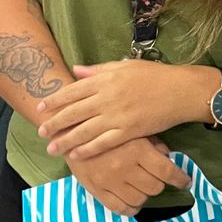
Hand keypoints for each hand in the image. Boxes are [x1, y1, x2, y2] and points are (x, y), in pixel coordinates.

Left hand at [38, 61, 216, 158]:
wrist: (180, 91)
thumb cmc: (154, 76)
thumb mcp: (125, 66)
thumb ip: (98, 70)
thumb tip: (75, 71)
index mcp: (105, 79)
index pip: (72, 91)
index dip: (54, 101)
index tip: (40, 108)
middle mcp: (107, 97)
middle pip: (73, 113)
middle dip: (54, 124)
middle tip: (41, 132)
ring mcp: (117, 116)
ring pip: (84, 131)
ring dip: (65, 141)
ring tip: (52, 148)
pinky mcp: (129, 131)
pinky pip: (103, 142)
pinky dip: (87, 149)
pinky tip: (76, 155)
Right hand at [67, 136, 190, 215]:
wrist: (70, 131)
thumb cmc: (107, 127)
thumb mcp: (134, 129)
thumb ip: (153, 143)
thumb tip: (167, 157)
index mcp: (138, 150)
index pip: (167, 172)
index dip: (180, 179)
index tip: (186, 181)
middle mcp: (125, 168)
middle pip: (155, 187)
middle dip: (161, 183)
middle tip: (158, 178)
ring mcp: (110, 181)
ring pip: (140, 199)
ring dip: (146, 194)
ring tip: (144, 186)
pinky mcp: (96, 190)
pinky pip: (119, 208)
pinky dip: (131, 208)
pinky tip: (134, 202)